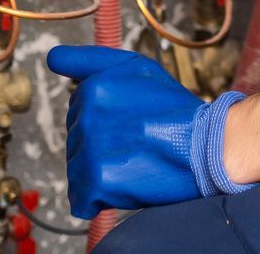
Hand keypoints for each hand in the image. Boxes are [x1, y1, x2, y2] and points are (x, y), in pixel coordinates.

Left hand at [46, 46, 250, 216]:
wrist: (207, 146)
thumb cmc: (173, 109)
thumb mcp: (135, 68)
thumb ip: (90, 61)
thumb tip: (52, 58)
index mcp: (94, 87)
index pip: (77, 112)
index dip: (104, 122)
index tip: (129, 124)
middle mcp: (89, 114)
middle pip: (75, 142)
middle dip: (100, 148)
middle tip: (135, 145)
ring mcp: (92, 147)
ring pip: (75, 172)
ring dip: (98, 175)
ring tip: (132, 165)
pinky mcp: (99, 179)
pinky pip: (81, 199)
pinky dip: (98, 201)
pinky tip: (123, 187)